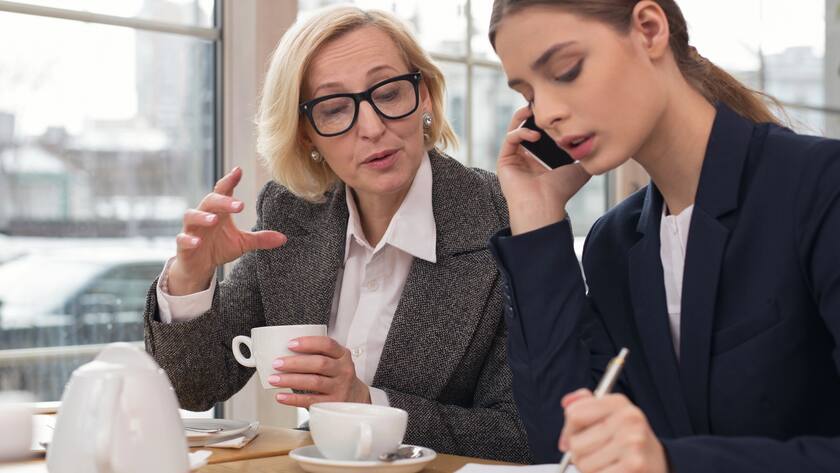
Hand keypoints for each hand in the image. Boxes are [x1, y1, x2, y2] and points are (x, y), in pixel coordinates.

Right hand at [168, 167, 287, 294]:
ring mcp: (192, 229)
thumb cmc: (218, 248)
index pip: (223, 191)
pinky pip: (182, 239)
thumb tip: (284, 238)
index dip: (229, 180)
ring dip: (203, 216)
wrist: (198, 267)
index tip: (238, 171)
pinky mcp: (183, 245)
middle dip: (223, 201)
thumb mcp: (242, 243)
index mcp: (219, 212)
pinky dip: (188, 239)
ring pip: (192, 216)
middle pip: (210, 201)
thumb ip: (260, 239)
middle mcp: (204, 216)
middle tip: (239, 205)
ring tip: (215, 220)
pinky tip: (197, 242)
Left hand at [268, 336, 370, 407]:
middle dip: (295, 363)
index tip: (290, 344)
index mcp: (342, 355)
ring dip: (291, 380)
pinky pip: (311, 401)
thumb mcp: (334, 360)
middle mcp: (343, 370)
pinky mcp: (332, 404)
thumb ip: (317, 354)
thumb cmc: (337, 375)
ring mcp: (339, 387)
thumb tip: (283, 352)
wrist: (355, 398)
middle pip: (319, 364)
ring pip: (314, 382)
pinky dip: (293, 399)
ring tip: (274, 379)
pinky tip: (281, 396)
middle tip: (277, 363)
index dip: (308, 343)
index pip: (327, 344)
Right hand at [497, 106, 590, 234]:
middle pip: (526, 129)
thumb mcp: (580, 169)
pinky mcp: (504, 161)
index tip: (555, 110)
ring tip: (532, 109)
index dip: (547, 122)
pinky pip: (510, 139)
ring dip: (522, 117)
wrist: (544, 205)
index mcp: (541, 162)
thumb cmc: (561, 191)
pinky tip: (534, 134)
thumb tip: (598, 143)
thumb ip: (585, 155)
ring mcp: (514, 160)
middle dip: (532, 115)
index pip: (541, 135)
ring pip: (515, 130)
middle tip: (541, 102)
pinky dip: (521, 132)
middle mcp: (526, 160)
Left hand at [559, 389, 667, 472]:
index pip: (574, 414)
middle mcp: (628, 419)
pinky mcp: (634, 465)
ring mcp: (632, 443)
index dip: (568, 430)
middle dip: (579, 453)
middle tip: (595, 454)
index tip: (573, 437)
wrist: (659, 462)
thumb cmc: (627, 439)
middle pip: (576, 442)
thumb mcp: (609, 414)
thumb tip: (566, 403)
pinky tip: (613, 471)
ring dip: (589, 468)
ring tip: (606, 463)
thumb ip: (584, 405)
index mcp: (618, 402)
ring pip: (583, 462)